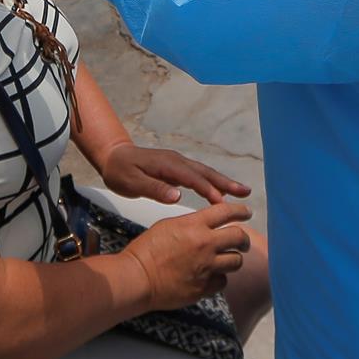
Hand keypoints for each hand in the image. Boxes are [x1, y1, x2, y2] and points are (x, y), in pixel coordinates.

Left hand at [98, 142, 251, 205]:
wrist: (113, 156)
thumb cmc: (120, 171)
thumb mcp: (131, 182)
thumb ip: (154, 189)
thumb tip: (177, 196)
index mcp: (167, 165)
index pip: (192, 178)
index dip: (208, 190)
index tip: (223, 202)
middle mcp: (176, 161)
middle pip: (205, 173)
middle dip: (226, 182)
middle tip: (245, 193)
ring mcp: (177, 164)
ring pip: (204, 173)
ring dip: (223, 182)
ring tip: (241, 192)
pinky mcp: (176, 169)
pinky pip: (198, 176)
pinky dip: (211, 183)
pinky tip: (220, 192)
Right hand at [124, 201, 253, 308]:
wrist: (138, 278)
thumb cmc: (146, 251)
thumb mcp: (167, 225)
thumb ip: (191, 224)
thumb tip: (205, 227)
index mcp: (194, 225)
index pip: (227, 212)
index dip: (241, 211)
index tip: (247, 212)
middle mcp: (205, 244)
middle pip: (239, 237)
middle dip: (243, 239)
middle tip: (242, 241)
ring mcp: (206, 267)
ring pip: (236, 261)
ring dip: (233, 259)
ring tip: (226, 260)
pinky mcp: (204, 287)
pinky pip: (222, 282)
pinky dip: (219, 279)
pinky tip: (211, 277)